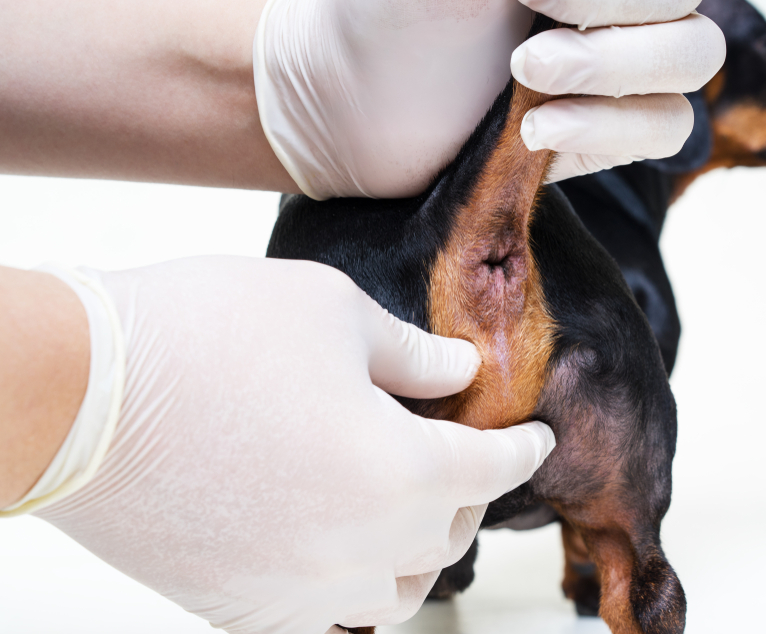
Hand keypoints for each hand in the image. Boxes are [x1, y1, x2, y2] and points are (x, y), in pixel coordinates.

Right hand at [23, 257, 554, 632]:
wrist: (80, 391)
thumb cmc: (209, 334)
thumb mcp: (332, 312)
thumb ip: (411, 355)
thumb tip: (459, 371)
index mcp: (398, 470)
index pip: (488, 469)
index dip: (521, 450)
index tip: (535, 438)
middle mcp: (359, 547)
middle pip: (448, 533)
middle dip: (468, 490)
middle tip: (459, 452)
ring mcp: (297, 588)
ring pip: (396, 590)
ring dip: (418, 548)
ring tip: (408, 505)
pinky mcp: (239, 603)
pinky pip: (325, 616)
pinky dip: (353, 585)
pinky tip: (342, 547)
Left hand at [254, 0, 724, 198]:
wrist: (349, 101)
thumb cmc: (389, 4)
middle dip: (611, 18)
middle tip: (524, 47)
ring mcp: (615, 63)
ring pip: (691, 61)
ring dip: (616, 75)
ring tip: (530, 86)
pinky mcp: (605, 129)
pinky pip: (664, 125)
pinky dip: (611, 128)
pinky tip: (538, 132)